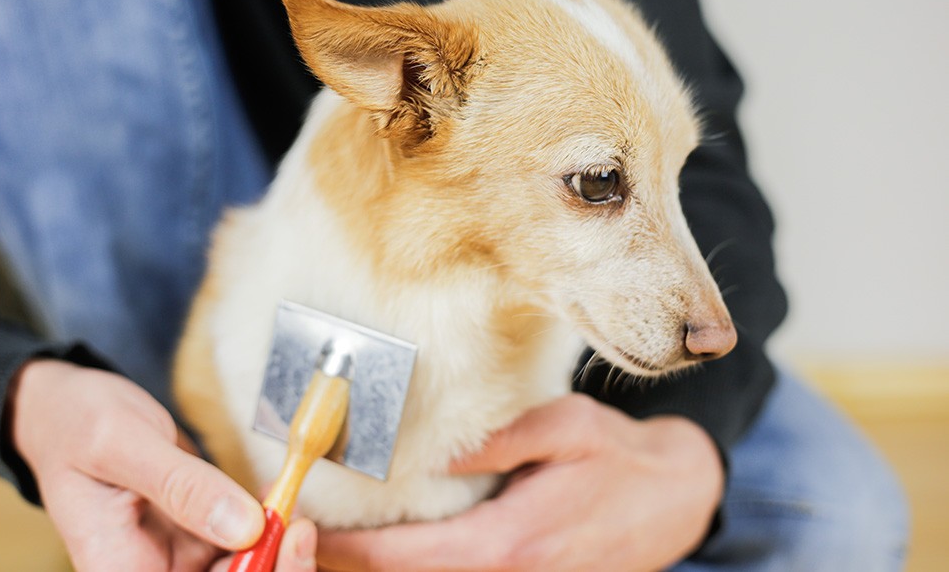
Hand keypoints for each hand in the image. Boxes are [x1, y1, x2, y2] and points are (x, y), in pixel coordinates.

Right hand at [10, 359, 318, 570]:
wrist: (68, 408)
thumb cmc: (77, 425)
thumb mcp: (123, 446)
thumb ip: (182, 487)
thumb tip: (246, 527)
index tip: (279, 545)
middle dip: (271, 568)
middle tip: (300, 527)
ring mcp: (178, 558)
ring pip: (243, 571)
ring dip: (277, 551)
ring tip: (292, 508)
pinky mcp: (199, 535)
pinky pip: (244, 546)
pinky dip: (270, 529)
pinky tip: (280, 500)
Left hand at [315, 393, 722, 570]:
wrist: (676, 499)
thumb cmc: (618, 457)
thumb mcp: (565, 427)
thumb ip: (498, 443)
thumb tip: (434, 456)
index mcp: (512, 541)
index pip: (413, 557)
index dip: (356, 552)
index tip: (311, 535)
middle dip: (360, 568)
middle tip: (308, 544)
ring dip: (392, 571)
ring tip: (340, 550)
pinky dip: (428, 571)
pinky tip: (403, 555)